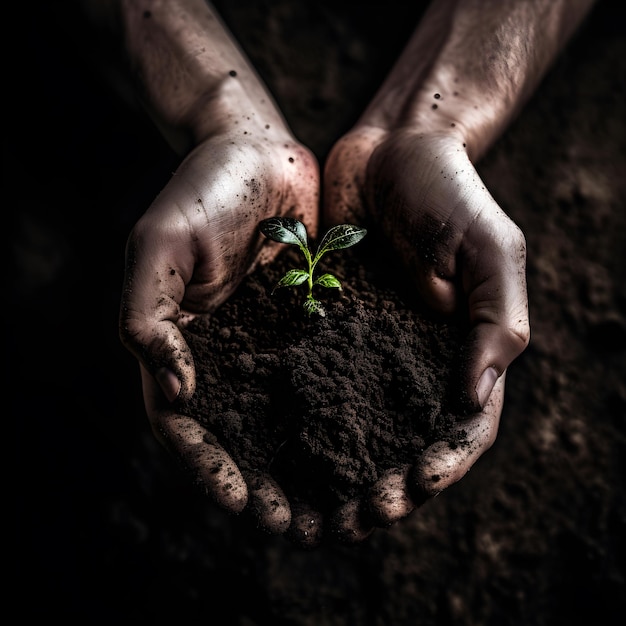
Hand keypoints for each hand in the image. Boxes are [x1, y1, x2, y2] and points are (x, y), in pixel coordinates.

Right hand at [120, 128, 319, 531]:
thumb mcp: (158, 246)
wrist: (258, 150)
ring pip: (286, 415)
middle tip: (296, 525)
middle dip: (265, 481)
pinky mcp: (311, 323)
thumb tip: (173, 393)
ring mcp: (269, 341)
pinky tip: (366, 439)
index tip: (242, 502)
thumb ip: (148, 318)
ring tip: (335, 502)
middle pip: (241, 433)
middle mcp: (227, 351)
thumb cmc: (201, 192)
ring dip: (306, 462)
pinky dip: (339, 412)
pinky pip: (325, 374)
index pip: (185, 425)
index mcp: (180, 344)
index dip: (210, 467)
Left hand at [323, 126, 528, 539]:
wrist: (392, 150)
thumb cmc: (452, 195)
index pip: (460, 431)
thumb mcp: (491, 251)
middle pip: (401, 444)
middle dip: (377, 488)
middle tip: (346, 523)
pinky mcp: (326, 328)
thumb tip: (473, 398)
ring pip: (351, 426)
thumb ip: (494, 323)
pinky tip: (271, 449)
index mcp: (463, 353)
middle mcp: (414, 361)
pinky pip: (309, 382)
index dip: (437, 469)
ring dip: (332, 473)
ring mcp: (368, 348)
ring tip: (305, 511)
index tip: (405, 492)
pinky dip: (295, 422)